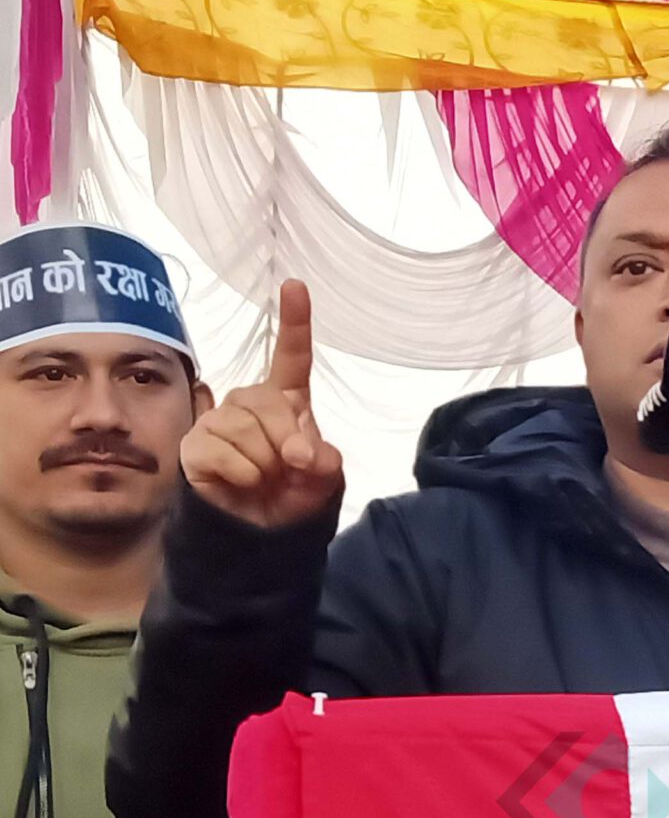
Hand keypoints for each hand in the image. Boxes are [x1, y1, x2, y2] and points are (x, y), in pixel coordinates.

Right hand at [180, 280, 344, 527]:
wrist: (263, 531)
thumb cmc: (294, 493)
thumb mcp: (323, 478)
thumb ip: (323, 460)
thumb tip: (304, 451)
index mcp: (287, 400)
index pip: (292, 358)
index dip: (295, 322)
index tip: (295, 286)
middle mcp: (251, 403)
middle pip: (268, 401)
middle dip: (287, 439)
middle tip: (294, 466)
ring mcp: (220, 420)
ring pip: (244, 429)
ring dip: (265, 463)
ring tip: (266, 478)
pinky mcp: (196, 444)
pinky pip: (222, 452)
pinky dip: (243, 474)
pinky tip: (245, 483)